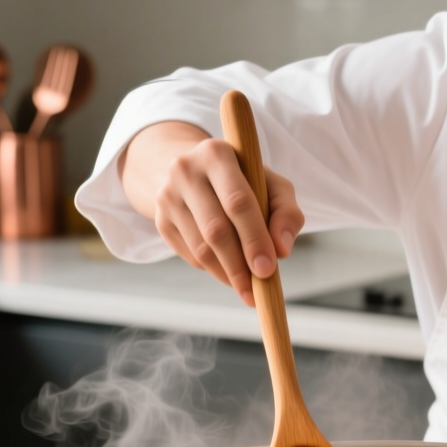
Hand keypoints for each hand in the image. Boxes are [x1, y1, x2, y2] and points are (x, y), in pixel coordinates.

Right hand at [120, 121, 304, 306]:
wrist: (196, 172)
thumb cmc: (245, 180)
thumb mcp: (272, 185)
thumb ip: (287, 212)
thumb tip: (282, 250)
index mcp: (216, 154)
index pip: (237, 202)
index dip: (254, 238)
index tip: (268, 269)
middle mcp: (185, 170)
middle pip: (216, 229)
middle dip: (239, 266)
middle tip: (256, 293)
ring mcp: (167, 196)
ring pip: (200, 248)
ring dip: (227, 274)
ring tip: (247, 287)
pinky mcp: (160, 220)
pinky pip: (190, 255)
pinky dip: (213, 270)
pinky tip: (229, 270)